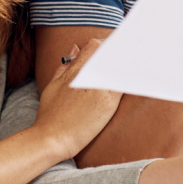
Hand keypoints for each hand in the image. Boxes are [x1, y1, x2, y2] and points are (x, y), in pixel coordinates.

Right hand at [30, 39, 122, 159]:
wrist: (53, 137)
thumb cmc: (50, 115)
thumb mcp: (53, 85)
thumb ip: (64, 66)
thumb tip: (76, 48)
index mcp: (74, 70)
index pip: (95, 46)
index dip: (105, 47)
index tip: (111, 53)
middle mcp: (88, 75)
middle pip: (111, 54)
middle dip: (119, 55)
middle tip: (125, 59)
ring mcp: (100, 88)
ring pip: (120, 67)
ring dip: (126, 66)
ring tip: (131, 68)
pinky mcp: (109, 102)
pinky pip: (124, 84)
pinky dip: (128, 80)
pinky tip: (132, 80)